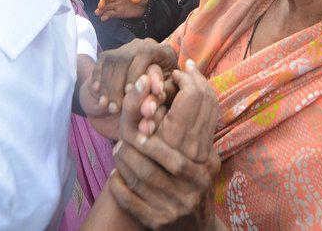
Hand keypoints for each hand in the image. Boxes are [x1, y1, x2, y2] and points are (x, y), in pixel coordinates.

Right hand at [88, 38, 177, 116]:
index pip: (144, 55)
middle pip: (124, 58)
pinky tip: (97, 91)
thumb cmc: (166, 87)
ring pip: (111, 61)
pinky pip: (102, 62)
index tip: (129, 93)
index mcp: (161, 50)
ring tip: (105, 104)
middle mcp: (143, 44)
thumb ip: (166, 91)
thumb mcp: (170, 89)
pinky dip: (98, 76)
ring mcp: (126, 47)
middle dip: (117, 84)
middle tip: (114, 107)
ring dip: (106, 84)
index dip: (135, 73)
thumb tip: (156, 91)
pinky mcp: (113, 53)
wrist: (154, 81)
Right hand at [95, 0, 150, 20]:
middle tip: (100, 7)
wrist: (147, 6)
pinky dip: (106, 16)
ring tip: (98, 13)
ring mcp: (117, 4)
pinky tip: (103, 18)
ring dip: (102, 9)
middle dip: (102, 2)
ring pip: (107, 6)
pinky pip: (111, 14)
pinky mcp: (118, 12)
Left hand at [109, 63, 220, 229]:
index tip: (139, 132)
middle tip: (120, 140)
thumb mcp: (208, 164)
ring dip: (123, 166)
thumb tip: (186, 103)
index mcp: (202, 176)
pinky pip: (132, 204)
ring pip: (140, 185)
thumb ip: (200, 139)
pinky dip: (119, 189)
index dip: (155, 146)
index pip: (176, 160)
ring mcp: (172, 212)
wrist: (199, 229)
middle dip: (132, 154)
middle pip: (152, 172)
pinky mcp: (157, 224)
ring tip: (117, 152)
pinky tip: (113, 177)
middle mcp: (189, 196)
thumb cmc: (199, 186)